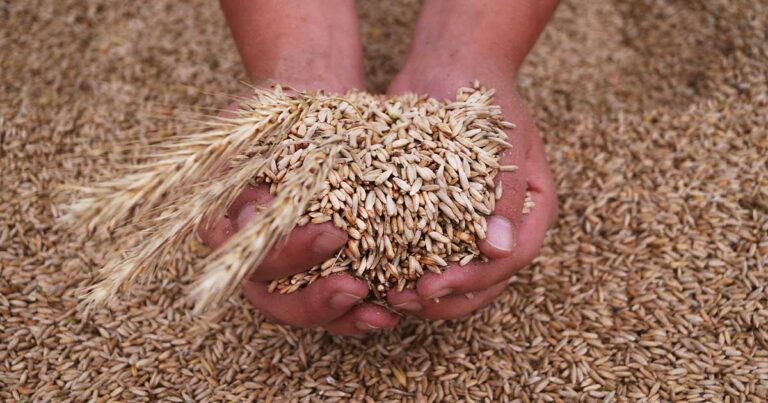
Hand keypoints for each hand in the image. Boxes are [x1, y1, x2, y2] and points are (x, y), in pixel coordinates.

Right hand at [199, 0, 399, 334]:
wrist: (315, 111)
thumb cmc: (282, 114)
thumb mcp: (257, 123)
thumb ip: (245, 160)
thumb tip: (251, 216)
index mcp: (229, 227)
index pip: (252, 256)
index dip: (290, 255)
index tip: (335, 233)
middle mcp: (257, 258)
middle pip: (275, 300)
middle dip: (316, 300)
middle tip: (355, 287)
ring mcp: (293, 271)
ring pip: (309, 311)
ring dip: (345, 318)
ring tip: (383, 313)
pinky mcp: (328, 271)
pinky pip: (340, 305)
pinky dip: (366, 310)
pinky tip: (396, 307)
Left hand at [384, 14, 558, 318]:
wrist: (449, 65)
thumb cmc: (484, 97)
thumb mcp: (502, 138)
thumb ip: (504, 194)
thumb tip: (499, 250)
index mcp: (531, 208)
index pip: (511, 260)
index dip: (475, 280)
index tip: (433, 285)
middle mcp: (506, 224)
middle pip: (486, 281)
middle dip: (448, 298)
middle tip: (405, 301)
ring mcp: (472, 224)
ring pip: (458, 276)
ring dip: (427, 295)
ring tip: (389, 298)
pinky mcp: (439, 218)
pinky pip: (428, 253)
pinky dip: (406, 268)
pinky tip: (376, 276)